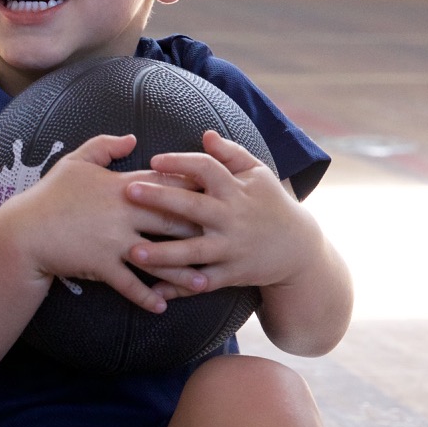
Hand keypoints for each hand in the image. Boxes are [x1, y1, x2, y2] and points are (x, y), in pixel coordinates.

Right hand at [0, 134, 204, 313]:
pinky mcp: (102, 265)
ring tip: (204, 283)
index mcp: (121, 186)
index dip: (193, 188)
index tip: (218, 193)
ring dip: (182, 272)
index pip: (165, 184)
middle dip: (201, 231)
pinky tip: (161, 306)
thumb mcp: (75, 161)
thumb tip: (133, 137)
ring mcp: (114, 241)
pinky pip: (129, 284)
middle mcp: (123, 213)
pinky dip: (146, 297)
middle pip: (171, 221)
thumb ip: (105, 145)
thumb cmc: (50, 194)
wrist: (23, 230)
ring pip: (158, 257)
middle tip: (228, 240)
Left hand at [125, 130, 309, 292]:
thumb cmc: (270, 203)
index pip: (207, 169)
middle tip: (129, 191)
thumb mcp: (258, 174)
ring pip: (194, 252)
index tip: (154, 160)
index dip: (181, 162)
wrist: (298, 249)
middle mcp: (231, 219)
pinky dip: (179, 289)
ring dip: (163, 254)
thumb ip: (230, 154)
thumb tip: (205, 134)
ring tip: (133, 252)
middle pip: (193, 207)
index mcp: (235, 190)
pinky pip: (201, 283)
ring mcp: (231, 248)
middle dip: (161, 199)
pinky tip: (152, 292)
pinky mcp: (231, 274)